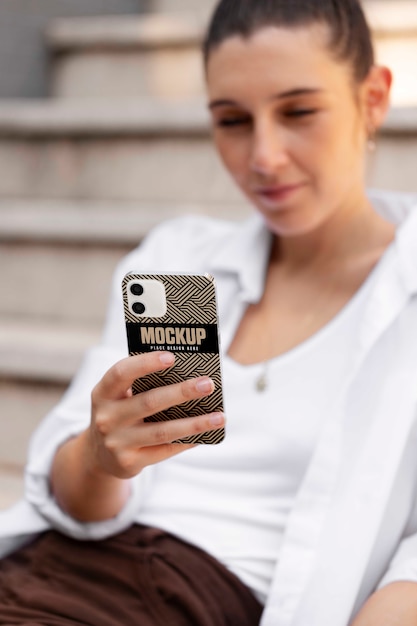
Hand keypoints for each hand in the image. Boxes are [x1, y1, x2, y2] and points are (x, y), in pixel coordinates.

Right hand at [88, 351, 224, 479]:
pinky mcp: (129, 462)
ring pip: (162, 431)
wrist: (99, 454)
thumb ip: (141, 384)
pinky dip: (187, 441)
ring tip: (219, 416)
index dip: (145, 363)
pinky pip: (165, 450)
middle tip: (208, 384)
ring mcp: (117, 442)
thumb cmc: (120, 412)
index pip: (121, 373)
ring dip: (194, 423)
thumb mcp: (118, 396)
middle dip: (182, 392)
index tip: (172, 357)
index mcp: (103, 393)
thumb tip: (188, 374)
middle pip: (149, 402)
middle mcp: (106, 418)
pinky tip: (206, 434)